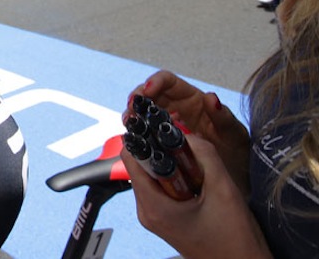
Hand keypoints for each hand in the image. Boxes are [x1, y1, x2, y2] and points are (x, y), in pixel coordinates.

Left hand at [121, 134, 272, 258]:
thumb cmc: (235, 240)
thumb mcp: (223, 189)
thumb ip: (204, 155)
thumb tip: (187, 133)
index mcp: (152, 206)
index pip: (132, 158)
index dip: (144, 137)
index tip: (159, 125)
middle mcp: (146, 211)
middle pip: (142, 165)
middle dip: (160, 149)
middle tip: (183, 141)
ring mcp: (155, 215)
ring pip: (154, 175)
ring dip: (171, 163)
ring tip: (194, 161)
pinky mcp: (165, 217)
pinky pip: (163, 187)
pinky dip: (176, 176)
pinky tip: (196, 177)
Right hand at [127, 70, 249, 193]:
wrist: (238, 184)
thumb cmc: (239, 156)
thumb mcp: (236, 136)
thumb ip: (224, 117)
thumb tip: (211, 97)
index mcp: (194, 100)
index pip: (169, 82)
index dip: (155, 83)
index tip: (147, 93)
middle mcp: (178, 109)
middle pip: (149, 94)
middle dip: (137, 100)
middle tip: (132, 115)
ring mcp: (168, 125)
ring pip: (143, 113)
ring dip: (133, 116)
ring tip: (130, 126)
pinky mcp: (162, 142)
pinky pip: (145, 132)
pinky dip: (136, 133)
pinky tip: (135, 139)